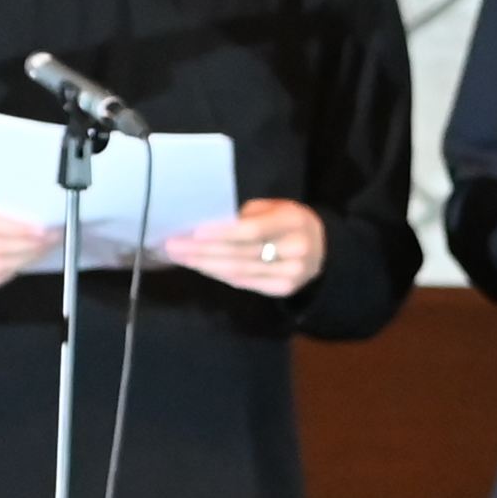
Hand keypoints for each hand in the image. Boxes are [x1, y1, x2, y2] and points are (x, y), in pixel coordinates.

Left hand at [161, 196, 326, 299]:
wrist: (322, 249)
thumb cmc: (288, 222)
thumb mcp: (275, 208)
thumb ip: (246, 216)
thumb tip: (206, 224)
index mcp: (292, 221)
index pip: (251, 231)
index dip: (220, 233)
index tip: (192, 232)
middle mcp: (295, 249)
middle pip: (239, 253)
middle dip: (201, 251)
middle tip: (173, 246)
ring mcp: (291, 274)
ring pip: (238, 271)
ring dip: (204, 264)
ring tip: (180, 257)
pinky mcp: (283, 289)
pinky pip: (244, 283)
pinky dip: (219, 274)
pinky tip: (200, 267)